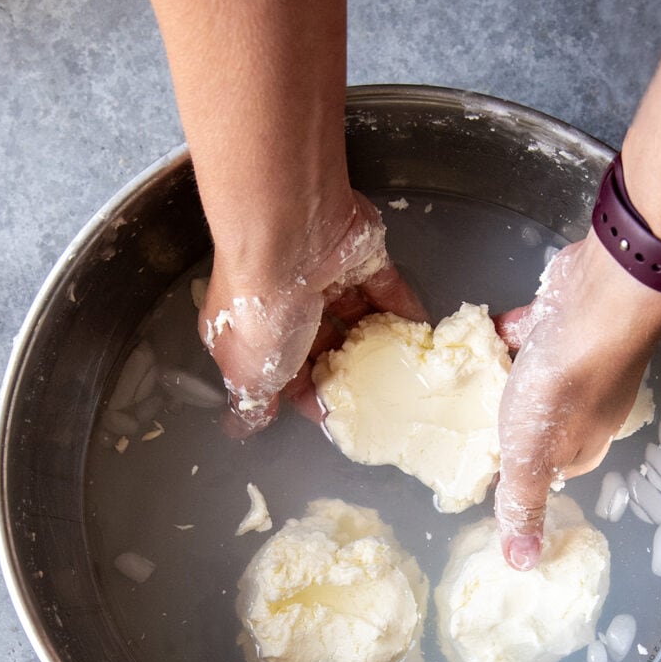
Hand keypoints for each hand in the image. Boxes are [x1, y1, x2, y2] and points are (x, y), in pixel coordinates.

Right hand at [198, 190, 427, 434]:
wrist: (289, 235)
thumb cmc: (261, 313)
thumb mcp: (246, 372)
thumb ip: (253, 401)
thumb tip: (241, 426)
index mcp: (252, 329)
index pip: (283, 371)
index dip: (307, 396)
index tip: (337, 418)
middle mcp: (285, 300)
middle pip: (321, 344)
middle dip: (346, 370)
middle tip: (377, 397)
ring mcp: (324, 274)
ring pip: (355, 316)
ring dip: (376, 342)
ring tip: (402, 371)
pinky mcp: (359, 255)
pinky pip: (385, 288)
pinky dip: (402, 311)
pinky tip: (419, 336)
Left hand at [494, 229, 660, 569]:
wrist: (598, 303)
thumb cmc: (563, 389)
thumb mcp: (531, 461)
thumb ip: (524, 506)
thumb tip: (523, 566)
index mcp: (585, 442)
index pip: (554, 466)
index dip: (526, 465)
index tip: (496, 460)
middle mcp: (590, 402)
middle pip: (547, 418)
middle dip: (518, 418)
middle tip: (480, 416)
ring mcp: (582, 356)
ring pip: (540, 373)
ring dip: (513, 373)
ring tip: (473, 375)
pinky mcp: (569, 316)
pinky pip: (536, 332)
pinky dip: (514, 333)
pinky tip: (486, 330)